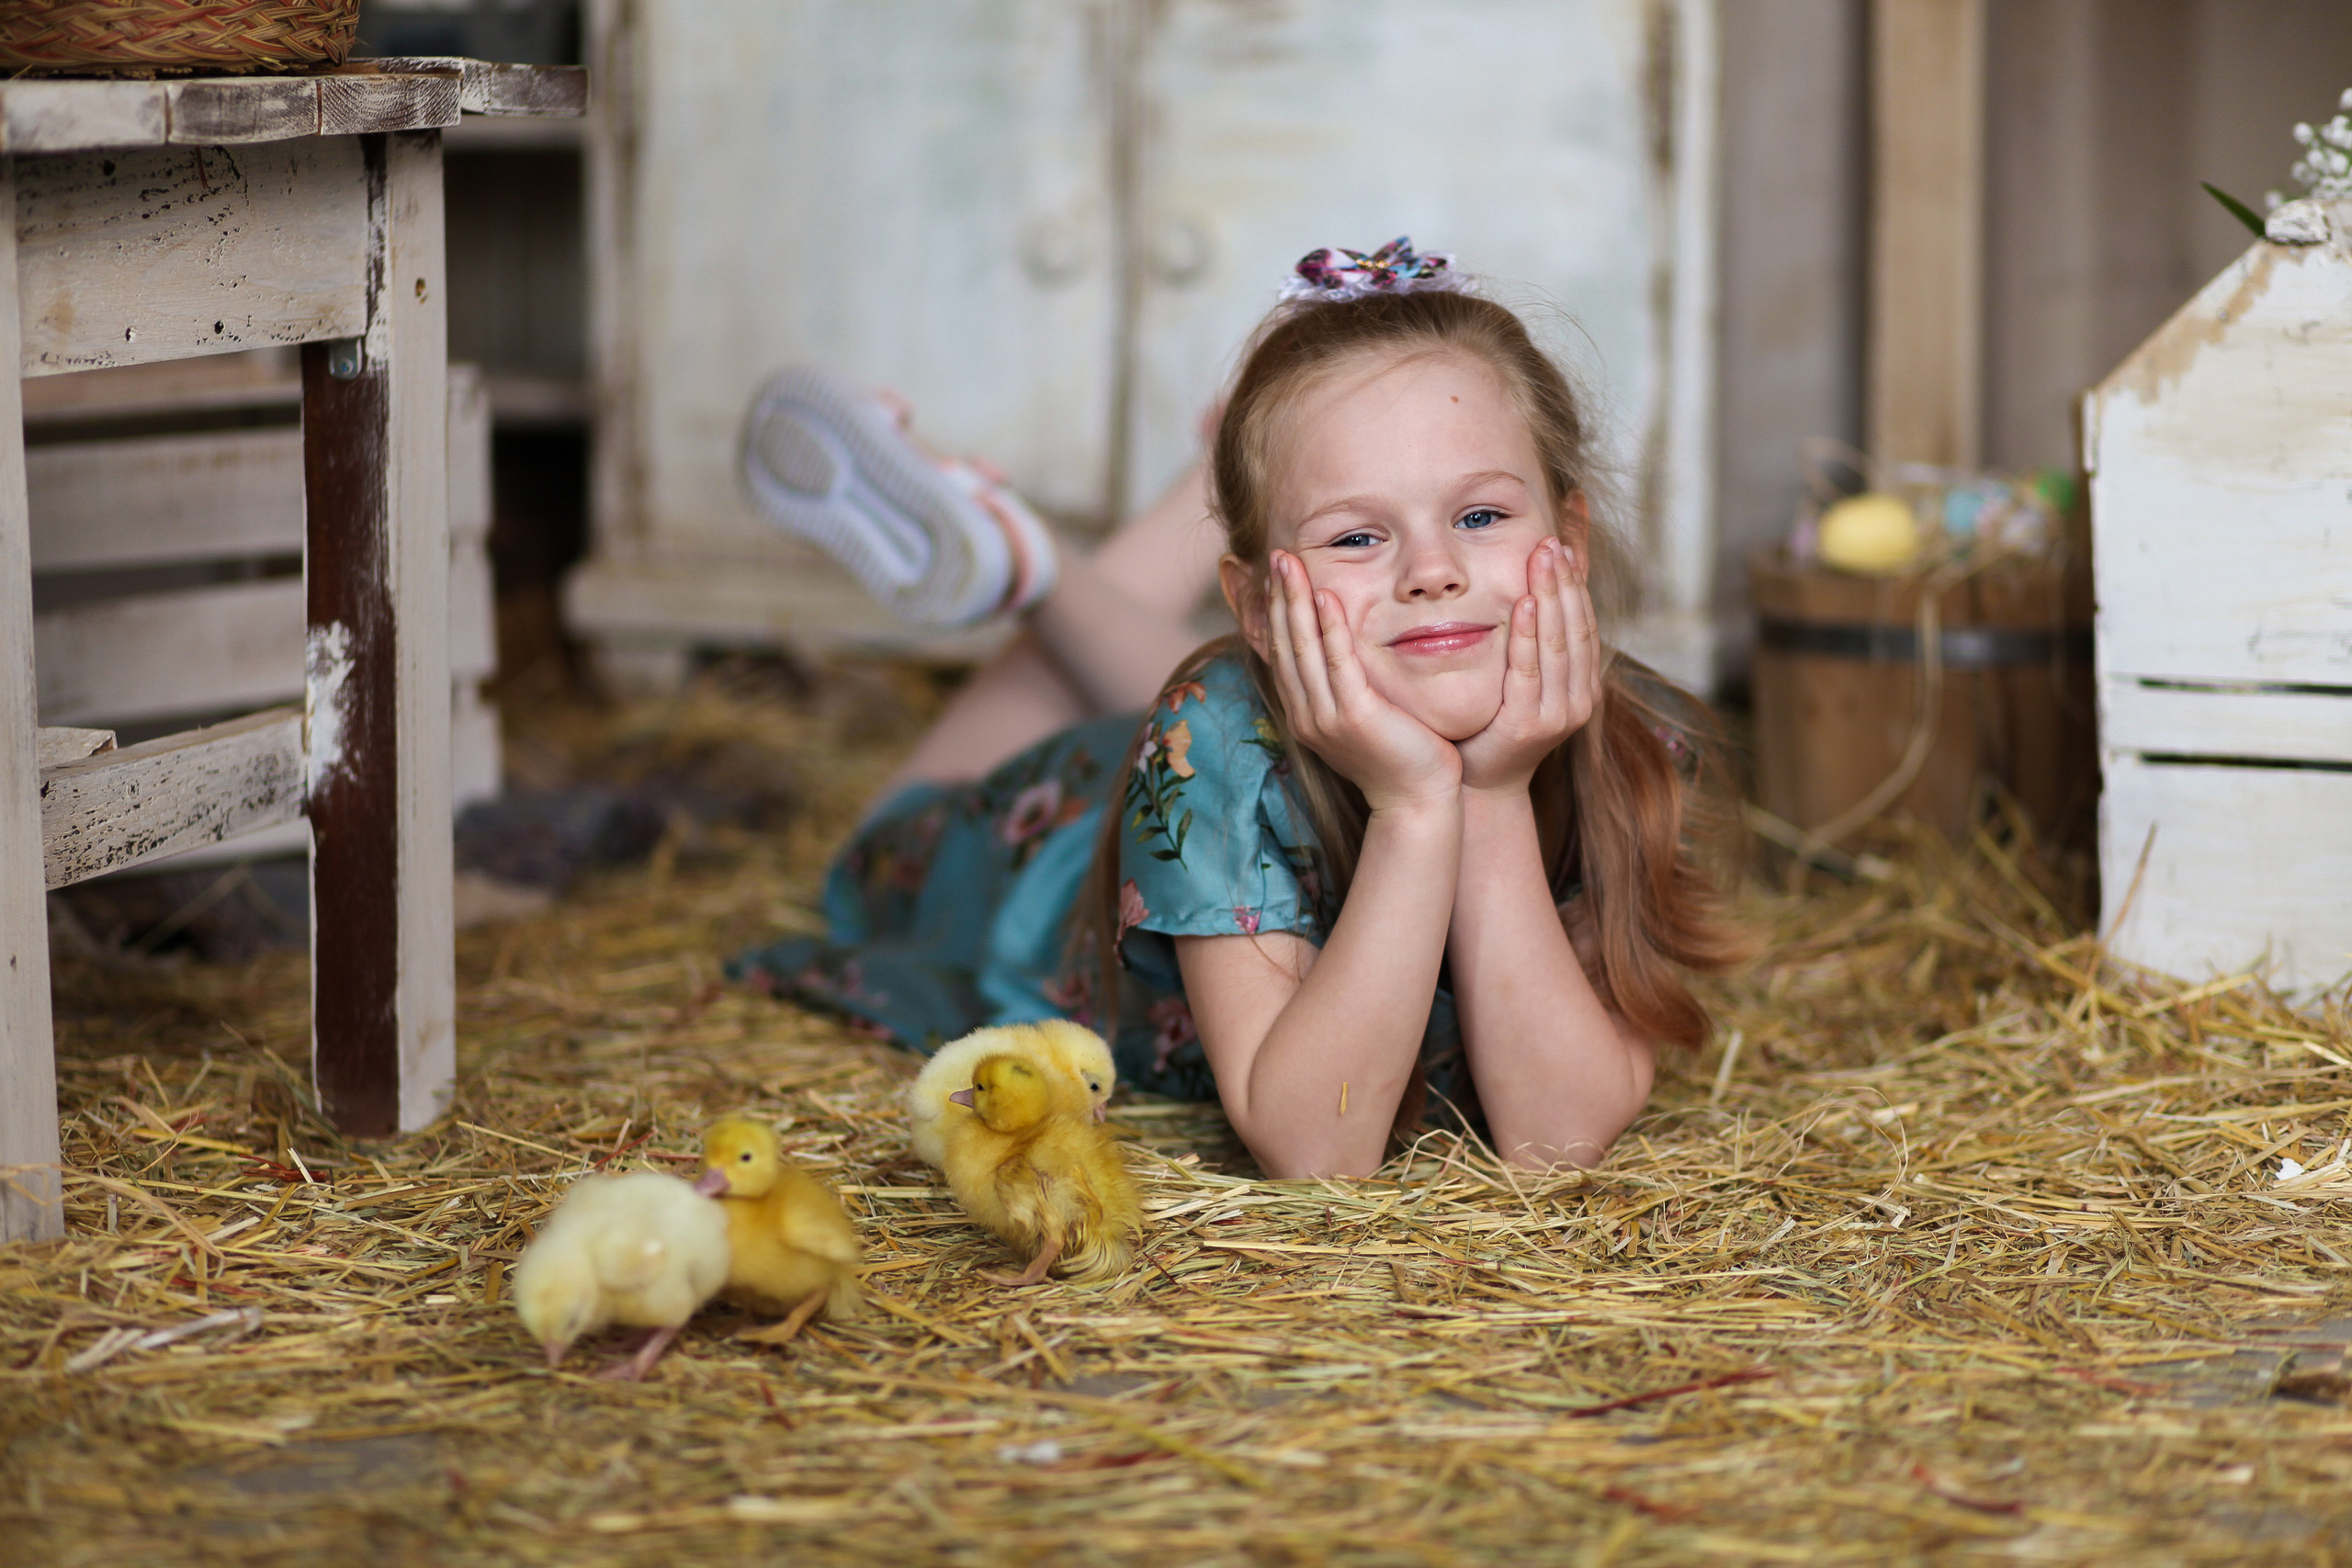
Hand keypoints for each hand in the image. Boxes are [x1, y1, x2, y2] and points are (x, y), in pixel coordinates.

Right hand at [1265, 551, 1461, 812]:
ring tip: (1291, 563)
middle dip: (1280, 597)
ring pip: (1303, 648)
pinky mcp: (1354, 716)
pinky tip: (1327, 597)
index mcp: (1306, 714)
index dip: (1278, 613)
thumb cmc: (1402, 759)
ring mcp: (1326, 717)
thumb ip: (1351, 688)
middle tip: (1278, 556)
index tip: (1277, 578)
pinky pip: (1338, 664)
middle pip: (1285, 645)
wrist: (1418, 802)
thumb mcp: (1366, 719)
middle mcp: (1307, 714)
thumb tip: (1348, 657)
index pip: (1283, 654)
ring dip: (1297, 601)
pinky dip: (1330, 628)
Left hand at [1454, 538, 1601, 794]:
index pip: (1586, 612)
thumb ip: (1526, 637)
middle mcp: (1581, 693)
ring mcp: (1560, 711)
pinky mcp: (1530, 724)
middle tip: (1553, 537)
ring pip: (1560, 641)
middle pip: (1577, 622)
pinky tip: (1522, 603)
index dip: (1581, 570)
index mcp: (1583, 679)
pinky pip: (1530, 670)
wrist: (1479, 785)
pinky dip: (1527, 635)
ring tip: (1543, 556)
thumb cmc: (1492, 724)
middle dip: (1566, 577)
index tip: (1573, 528)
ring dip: (1552, 595)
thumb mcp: (1517, 676)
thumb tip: (1525, 584)